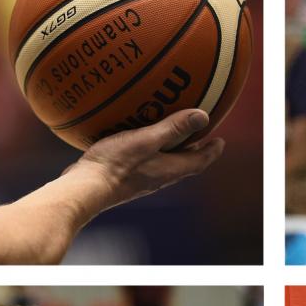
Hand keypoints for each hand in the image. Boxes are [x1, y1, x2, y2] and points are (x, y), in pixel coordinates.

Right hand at [72, 109, 223, 209]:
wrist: (85, 189)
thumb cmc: (116, 164)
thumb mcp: (147, 140)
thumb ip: (173, 128)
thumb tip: (204, 116)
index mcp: (170, 170)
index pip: (199, 161)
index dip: (212, 151)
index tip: (220, 141)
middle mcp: (159, 178)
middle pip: (184, 162)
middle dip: (194, 149)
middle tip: (199, 135)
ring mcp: (142, 180)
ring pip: (164, 163)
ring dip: (172, 149)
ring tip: (171, 134)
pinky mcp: (126, 179)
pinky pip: (145, 161)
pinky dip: (150, 149)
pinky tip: (136, 139)